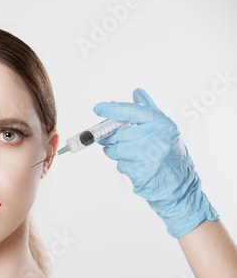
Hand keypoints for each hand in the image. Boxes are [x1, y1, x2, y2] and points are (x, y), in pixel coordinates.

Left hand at [93, 88, 218, 237]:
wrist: (179, 184)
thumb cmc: (169, 154)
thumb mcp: (164, 129)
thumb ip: (148, 110)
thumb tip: (136, 93)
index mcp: (162, 124)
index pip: (133, 111)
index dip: (113, 109)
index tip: (98, 108)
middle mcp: (157, 139)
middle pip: (120, 134)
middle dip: (111, 139)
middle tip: (110, 140)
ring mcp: (150, 157)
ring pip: (116, 151)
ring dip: (115, 153)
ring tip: (128, 155)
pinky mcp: (142, 173)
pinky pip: (120, 166)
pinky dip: (123, 166)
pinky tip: (135, 166)